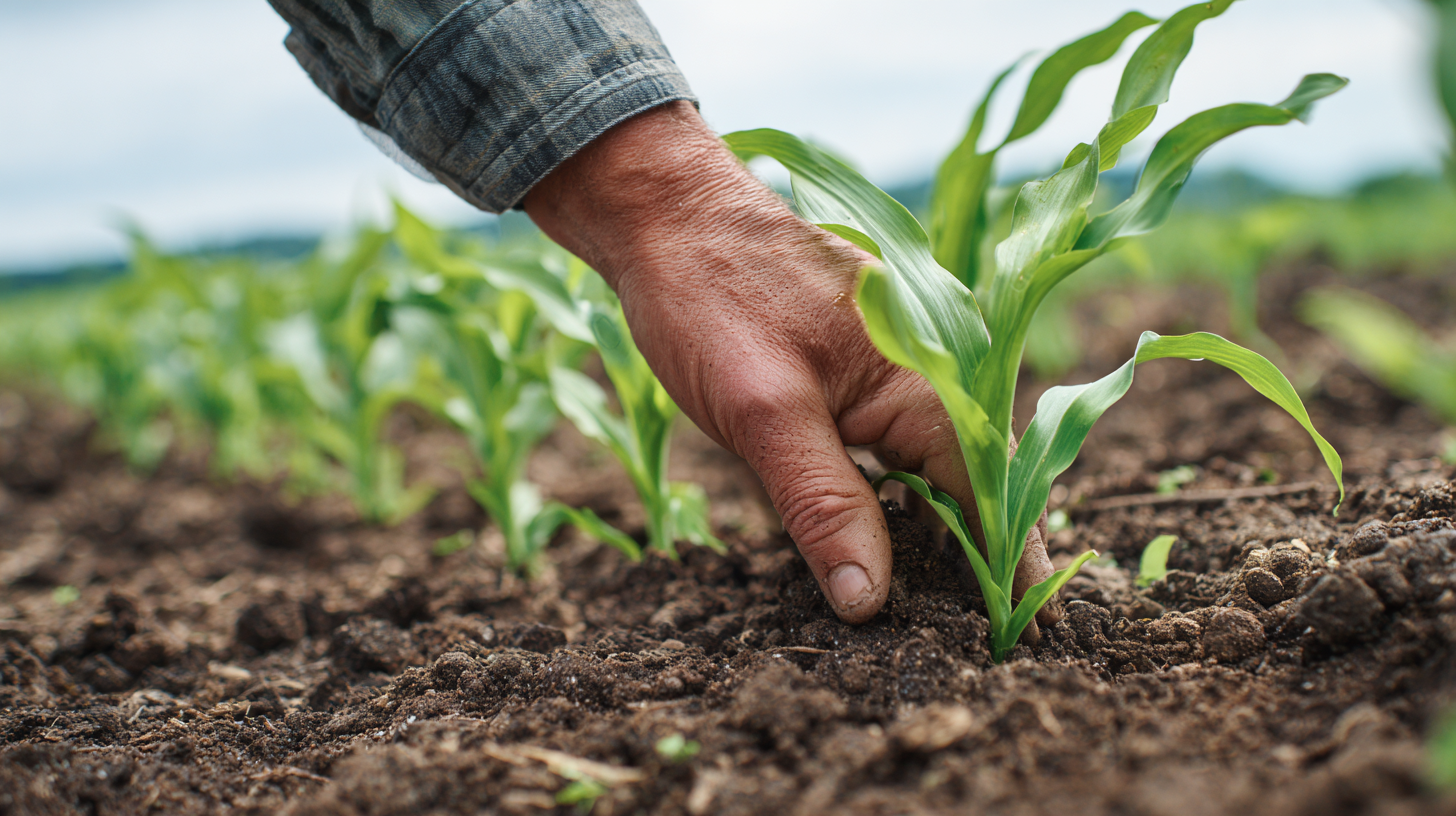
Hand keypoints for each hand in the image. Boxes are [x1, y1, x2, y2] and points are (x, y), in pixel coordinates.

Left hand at [524, 102, 1055, 625]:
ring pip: (931, 464)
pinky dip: (894, 491)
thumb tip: (870, 599)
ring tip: (936, 600)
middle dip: (971, 556)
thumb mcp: (764, 414)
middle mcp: (927, 369)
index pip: (987, 493)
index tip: (1020, 633)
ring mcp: (895, 365)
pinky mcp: (858, 368)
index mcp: (927, 378)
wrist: (663, 214)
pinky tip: (879, 531)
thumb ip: (825, 505)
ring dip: (932, 528)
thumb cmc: (712, 298)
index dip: (1002, 566)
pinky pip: (895, 442)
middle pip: (968, 482)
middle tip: (972, 634)